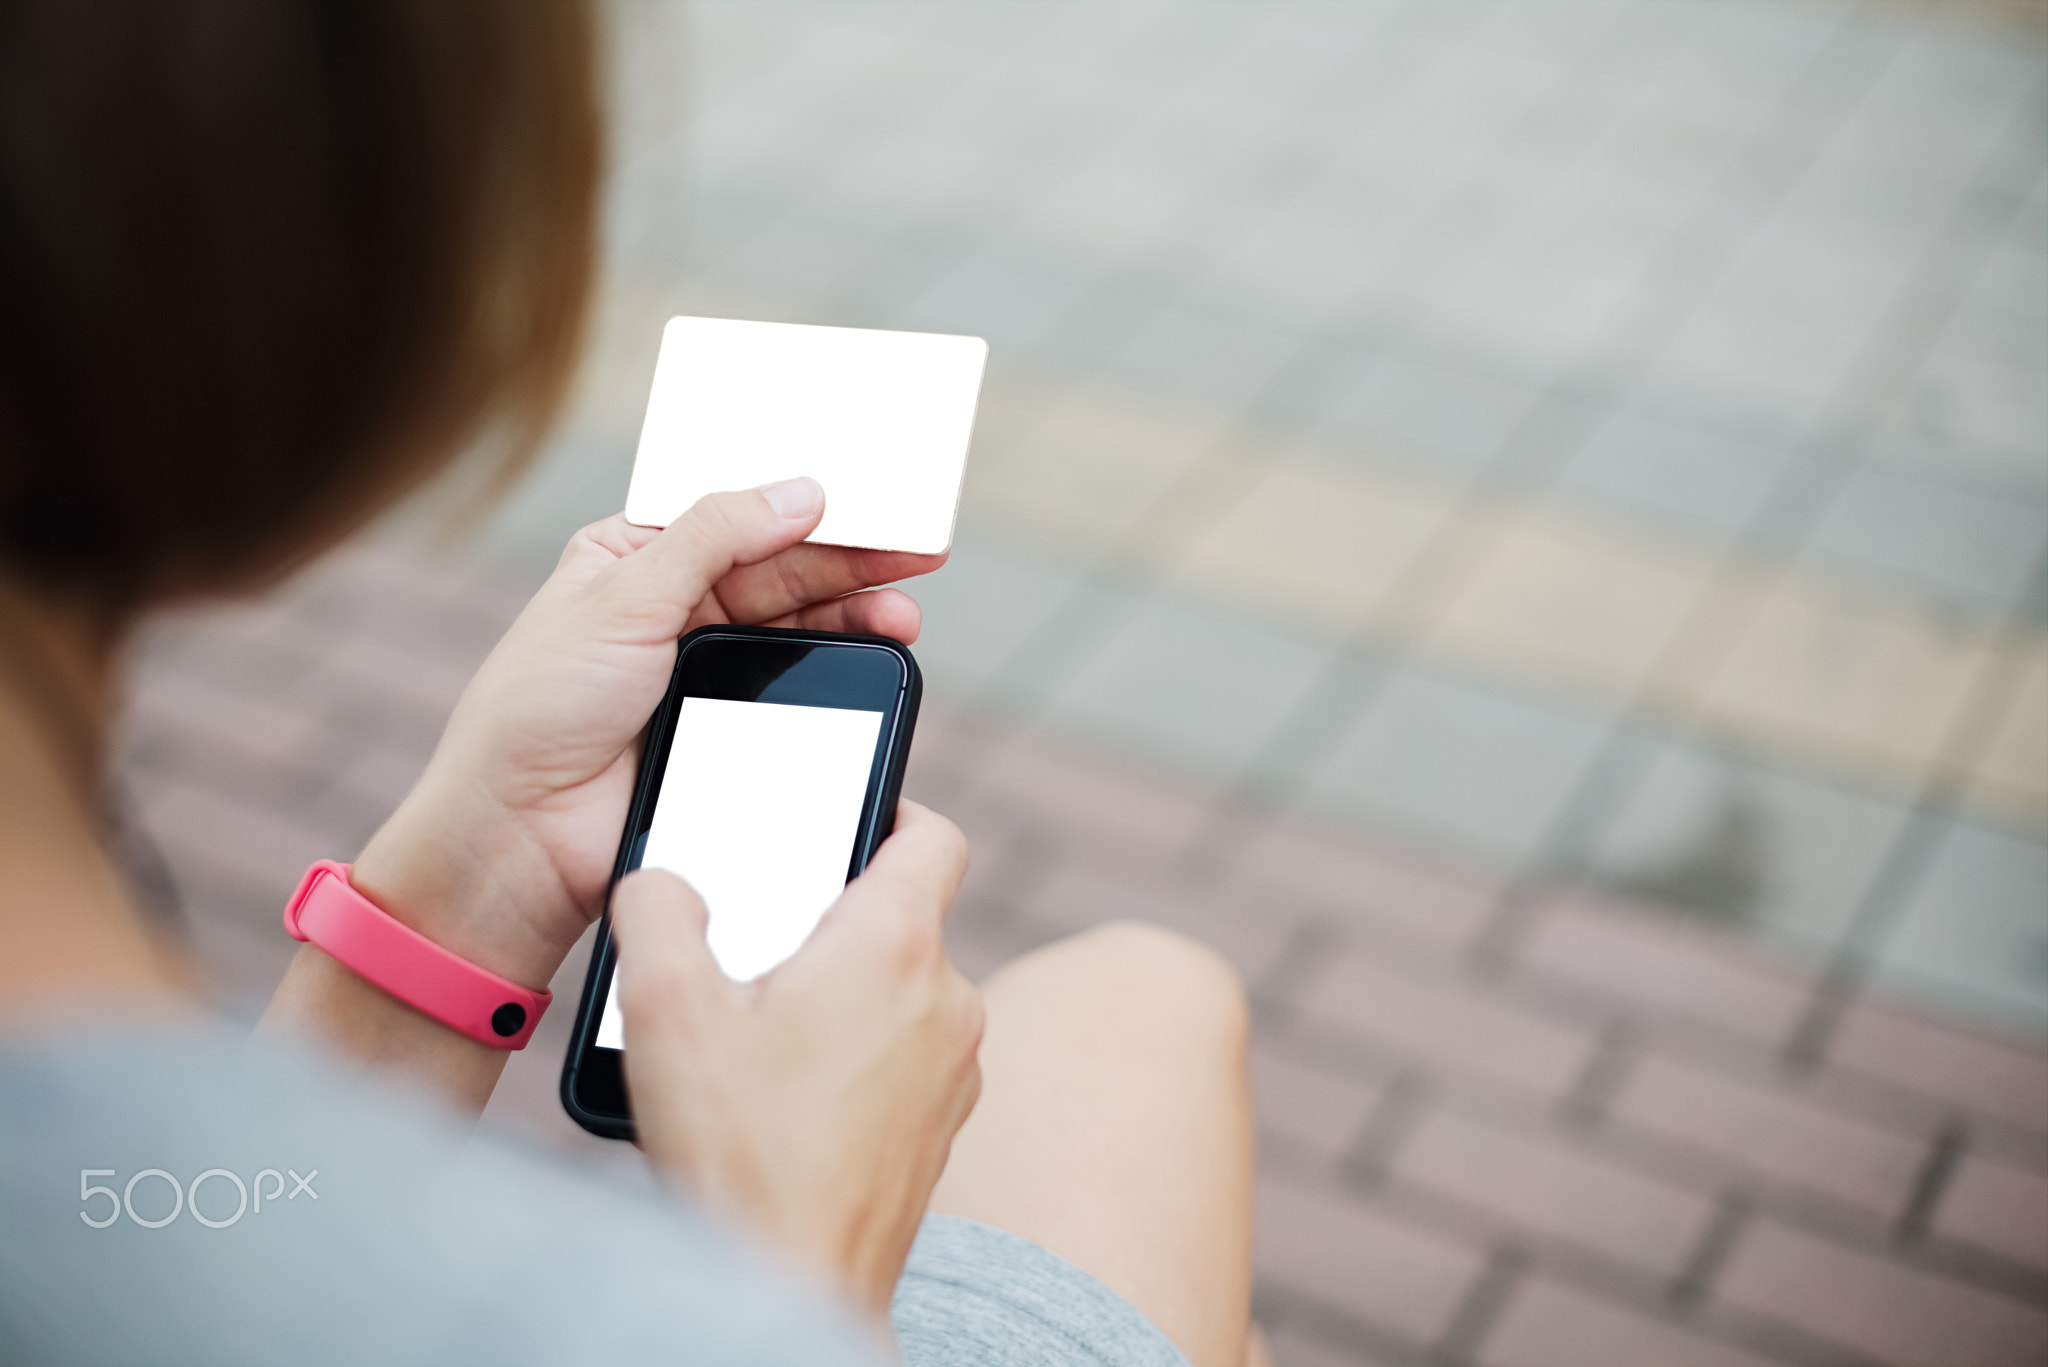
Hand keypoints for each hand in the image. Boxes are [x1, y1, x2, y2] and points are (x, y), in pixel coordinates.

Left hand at [348, 477, 944, 988]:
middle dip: (850, 565)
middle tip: (919, 560)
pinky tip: (870, 661)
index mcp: (631, 557)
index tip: (873, 501)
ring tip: (902, 619)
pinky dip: (835, 674)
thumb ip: (715, 536)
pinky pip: (793, 693)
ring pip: (795, 632)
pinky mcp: (724, 730)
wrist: (521, 834)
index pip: (733, 514)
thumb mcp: (624, 595)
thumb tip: (801, 491)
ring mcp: (700, 671)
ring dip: (852, 619)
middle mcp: (668, 607)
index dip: (803, 504)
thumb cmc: (539, 708)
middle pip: (779, 571)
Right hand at [612, 801, 983, 1312]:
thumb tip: (662, 880)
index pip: (932, 834)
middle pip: (905, 917)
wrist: (792, 1290)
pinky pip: (905, 1058)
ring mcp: (955, 1071)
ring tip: (762, 1030)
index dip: (889, 807)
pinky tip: (788, 1093)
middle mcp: (948, 1000)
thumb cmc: (740, 1153)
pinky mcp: (942, 1130)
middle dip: (834, 919)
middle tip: (759, 942)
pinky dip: (858, 1056)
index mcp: (896, 946)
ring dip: (844, 994)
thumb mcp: (668, 1009)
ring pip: (903, 992)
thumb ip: (659, 912)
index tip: (840, 818)